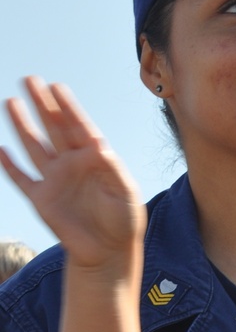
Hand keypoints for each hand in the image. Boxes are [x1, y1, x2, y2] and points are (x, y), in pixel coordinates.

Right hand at [1, 78, 144, 266]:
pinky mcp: (42, 200)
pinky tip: (0, 150)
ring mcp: (55, 180)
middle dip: (42, 104)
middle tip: (30, 79)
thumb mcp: (127, 195)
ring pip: (34, 146)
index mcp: (94, 159)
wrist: (109, 252)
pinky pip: (22, 179)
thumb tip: (99, 146)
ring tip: (11, 101)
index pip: (78, 127)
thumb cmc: (124, 222)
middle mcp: (72, 164)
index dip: (67, 107)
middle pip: (54, 128)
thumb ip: (114, 170)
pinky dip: (9, 166)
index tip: (56, 86)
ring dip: (22, 125)